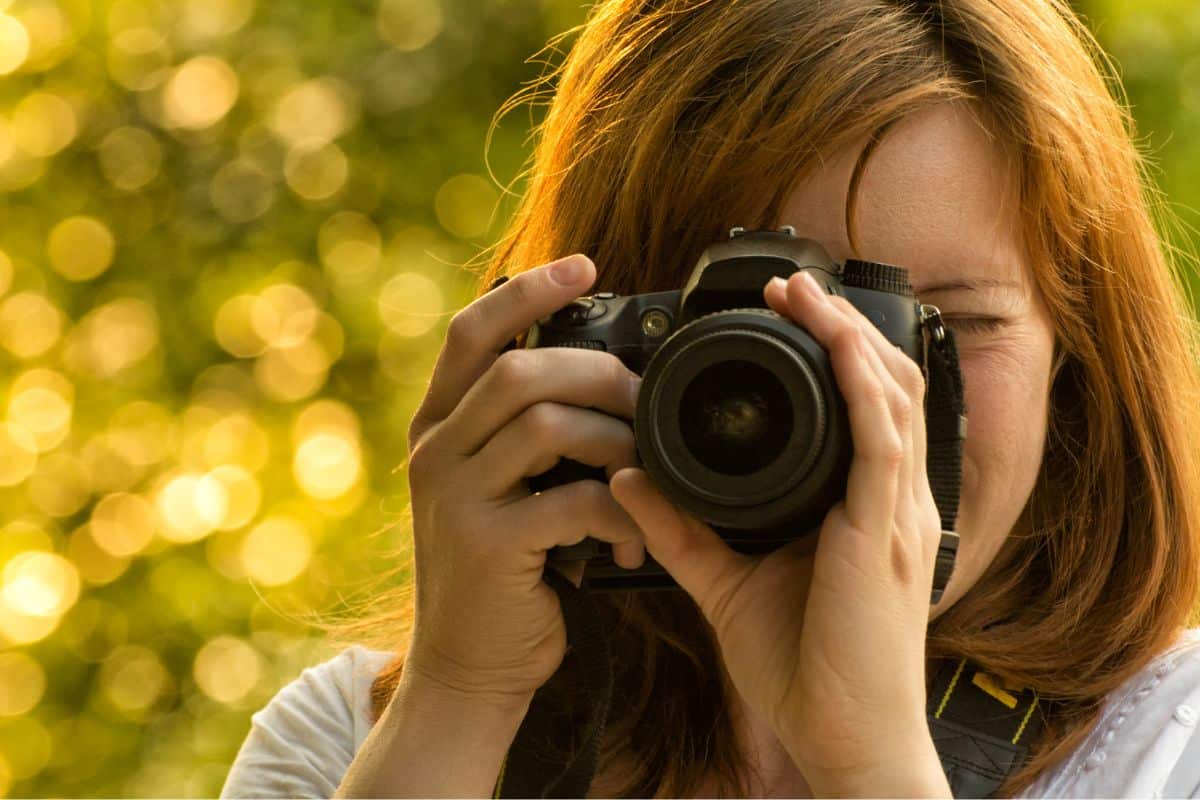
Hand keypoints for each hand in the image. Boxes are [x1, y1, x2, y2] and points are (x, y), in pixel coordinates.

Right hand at [404, 253, 645, 708]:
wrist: (467, 669)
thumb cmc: (505, 572)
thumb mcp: (500, 490)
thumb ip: (528, 435)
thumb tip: (606, 380)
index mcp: (439, 426)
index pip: (470, 331)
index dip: (526, 290)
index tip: (584, 266)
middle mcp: (435, 451)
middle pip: (521, 368)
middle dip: (600, 373)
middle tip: (647, 399)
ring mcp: (453, 496)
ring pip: (547, 423)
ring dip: (617, 440)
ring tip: (648, 471)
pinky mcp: (487, 544)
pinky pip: (573, 500)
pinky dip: (621, 513)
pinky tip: (634, 542)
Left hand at [609, 270, 949, 795]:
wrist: (844, 741)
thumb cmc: (804, 671)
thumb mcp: (729, 585)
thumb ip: (682, 531)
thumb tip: (628, 480)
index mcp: (867, 509)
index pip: (866, 410)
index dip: (836, 353)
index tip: (783, 314)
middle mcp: (896, 502)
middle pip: (886, 385)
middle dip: (842, 326)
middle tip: (790, 285)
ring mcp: (901, 515)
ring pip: (890, 397)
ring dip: (849, 336)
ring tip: (802, 294)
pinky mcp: (887, 535)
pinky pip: (882, 440)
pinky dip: (860, 384)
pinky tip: (833, 346)